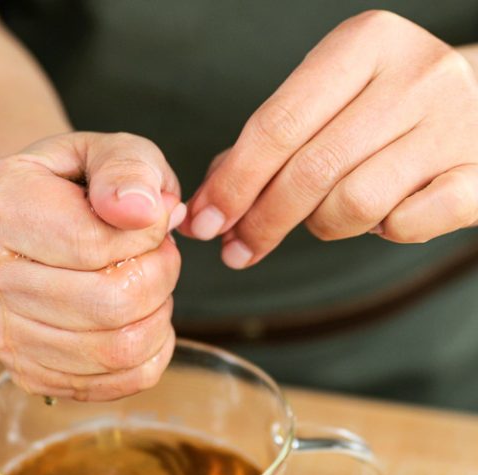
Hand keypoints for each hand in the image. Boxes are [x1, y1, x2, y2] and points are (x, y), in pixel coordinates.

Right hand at [0, 132, 185, 400]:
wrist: (19, 217)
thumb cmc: (65, 183)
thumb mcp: (100, 148)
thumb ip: (127, 167)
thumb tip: (145, 212)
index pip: (93, 244)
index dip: (149, 237)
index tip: (157, 220)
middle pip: (106, 304)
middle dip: (160, 277)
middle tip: (161, 254)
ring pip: (111, 350)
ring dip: (156, 317)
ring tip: (149, 282)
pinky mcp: (18, 369)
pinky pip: (104, 386)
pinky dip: (145, 357)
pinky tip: (143, 320)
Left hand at [182, 10, 477, 267]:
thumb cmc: (382, 107)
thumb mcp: (324, 102)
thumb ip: (265, 144)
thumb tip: (208, 203)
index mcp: (363, 43)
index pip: (278, 124)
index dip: (234, 182)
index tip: (203, 223)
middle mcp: (415, 75)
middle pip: (311, 167)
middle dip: (261, 220)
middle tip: (235, 249)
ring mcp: (455, 124)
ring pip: (355, 201)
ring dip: (321, 225)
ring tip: (322, 216)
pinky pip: (407, 225)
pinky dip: (381, 232)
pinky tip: (380, 216)